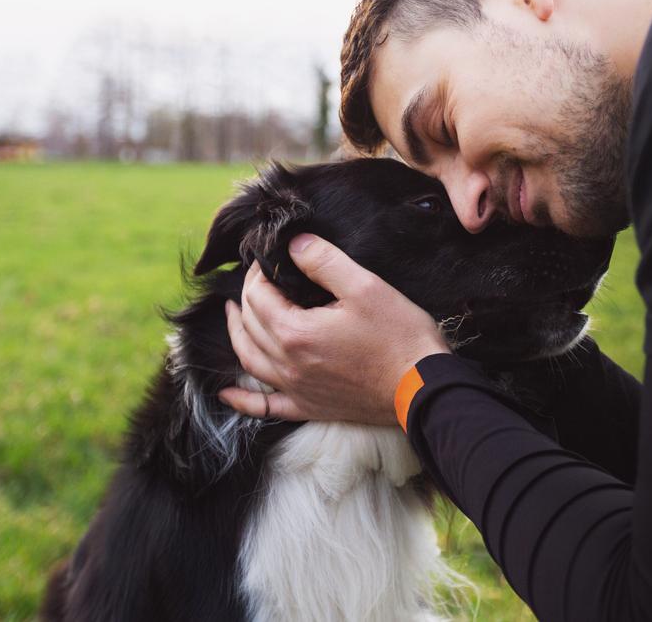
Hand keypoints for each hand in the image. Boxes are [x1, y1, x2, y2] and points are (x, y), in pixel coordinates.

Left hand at [219, 233, 449, 425]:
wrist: (423, 388)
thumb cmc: (399, 336)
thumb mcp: (365, 287)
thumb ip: (324, 261)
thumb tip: (294, 244)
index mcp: (295, 332)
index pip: (258, 296)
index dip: (258, 273)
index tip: (270, 258)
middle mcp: (287, 364)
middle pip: (249, 325)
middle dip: (247, 297)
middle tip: (257, 278)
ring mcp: (296, 389)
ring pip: (249, 360)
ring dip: (237, 335)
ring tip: (234, 315)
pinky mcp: (309, 408)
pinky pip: (264, 407)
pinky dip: (242, 399)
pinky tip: (228, 393)